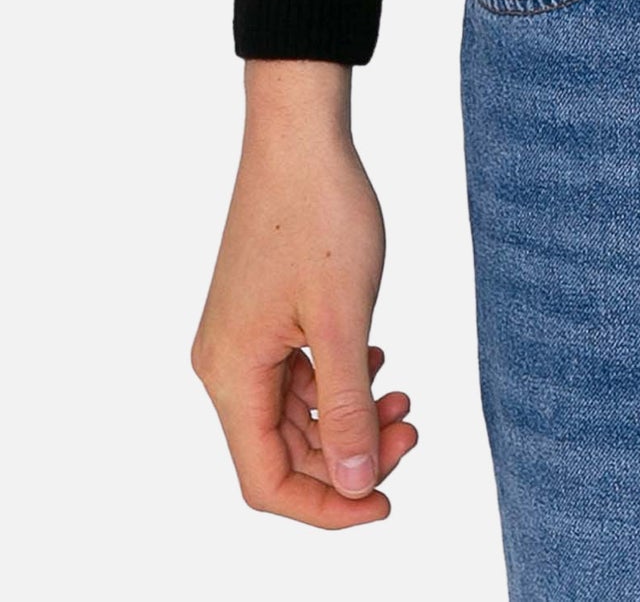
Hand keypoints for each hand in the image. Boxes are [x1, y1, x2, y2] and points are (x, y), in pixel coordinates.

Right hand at [191, 60, 417, 527]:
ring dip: (349, 418)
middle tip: (413, 429)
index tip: (387, 500)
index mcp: (232, 375)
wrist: (301, 135)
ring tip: (406, 400)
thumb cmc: (319, 214)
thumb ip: (345, 406)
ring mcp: (242, 339)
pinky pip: (298, 376)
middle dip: (349, 454)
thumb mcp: (342, 318)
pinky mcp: (262, 316)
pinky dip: (339, 382)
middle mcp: (226, 365)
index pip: (267, 481)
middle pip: (283, 451)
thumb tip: (353, 483)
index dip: (327, 505)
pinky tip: (378, 364)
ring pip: (295, 415)